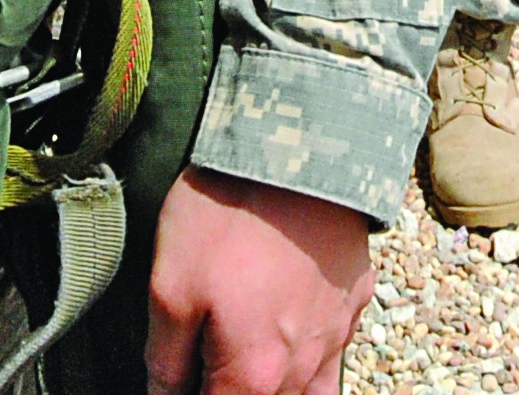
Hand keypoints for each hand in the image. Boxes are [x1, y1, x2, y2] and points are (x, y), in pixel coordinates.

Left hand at [147, 166, 375, 394]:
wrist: (300, 147)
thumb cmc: (228, 215)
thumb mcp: (169, 285)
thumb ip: (165, 360)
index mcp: (252, 377)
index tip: (177, 374)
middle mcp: (300, 371)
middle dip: (229, 387)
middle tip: (204, 357)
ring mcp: (335, 336)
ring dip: (272, 385)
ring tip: (247, 358)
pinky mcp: (353, 299)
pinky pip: (335, 357)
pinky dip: (312, 365)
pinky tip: (292, 340)